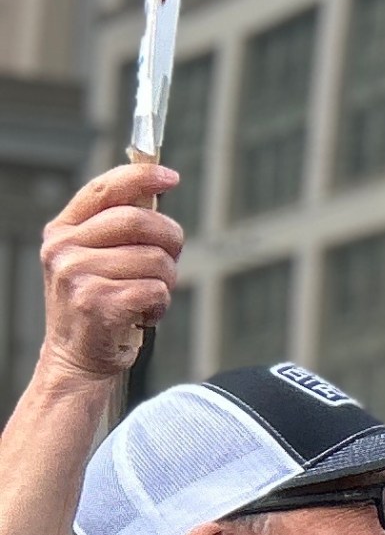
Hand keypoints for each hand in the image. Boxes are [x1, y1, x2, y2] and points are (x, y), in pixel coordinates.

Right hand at [36, 162, 180, 386]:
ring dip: (166, 280)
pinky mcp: (97, 303)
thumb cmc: (97, 305)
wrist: (77, 359)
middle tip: (168, 260)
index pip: (104, 189)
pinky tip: (142, 314)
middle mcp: (63, 249)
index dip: (142, 176)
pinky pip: (156, 290)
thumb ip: (117, 225)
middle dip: (169, 239)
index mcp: (63, 231)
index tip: (171, 177)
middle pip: (140, 221)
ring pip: (155, 259)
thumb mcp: (95, 258)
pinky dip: (161, 305)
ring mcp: (77, 276)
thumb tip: (156, 190)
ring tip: (145, 296)